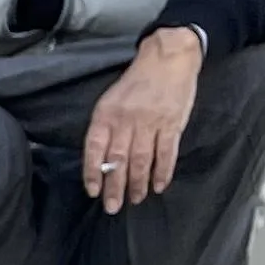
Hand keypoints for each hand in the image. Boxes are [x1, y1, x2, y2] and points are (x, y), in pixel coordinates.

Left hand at [81, 26, 202, 208]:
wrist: (168, 58)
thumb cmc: (137, 82)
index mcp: (106, 114)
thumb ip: (106, 127)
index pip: (95, 148)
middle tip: (112, 207)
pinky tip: (158, 186)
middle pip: (118, 160)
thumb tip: (101, 160)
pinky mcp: (172, 124)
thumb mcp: (111, 100)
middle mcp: (126, 120)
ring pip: (141, 160)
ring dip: (137, 184)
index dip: (93, 172)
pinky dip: (162, 172)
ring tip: (135, 199)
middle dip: (114, 187)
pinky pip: (166, 153)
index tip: (93, 190)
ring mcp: (150, 123)